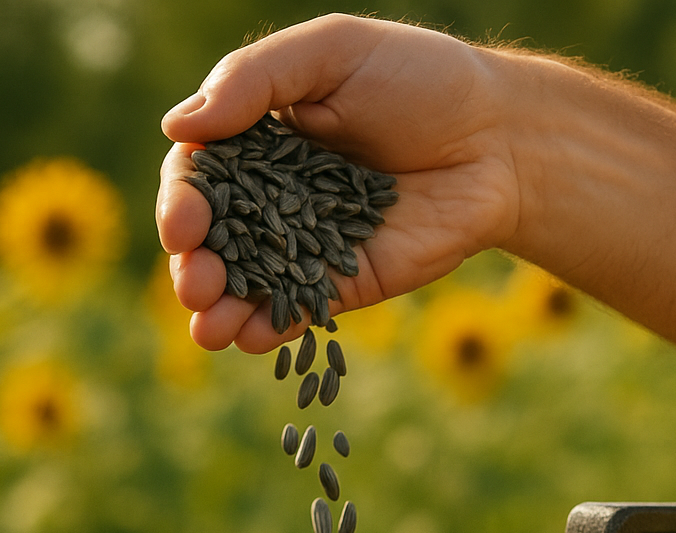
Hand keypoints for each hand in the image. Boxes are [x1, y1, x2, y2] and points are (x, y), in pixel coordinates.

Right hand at [156, 15, 519, 351]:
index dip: (182, 201)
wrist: (498, 140)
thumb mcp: (332, 52)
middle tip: (194, 280)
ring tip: (208, 324)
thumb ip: (254, 81)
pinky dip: (267, 327)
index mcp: (256, 138)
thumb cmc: (418, 80)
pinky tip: (249, 336)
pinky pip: (293, 311)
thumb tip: (177, 126)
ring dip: (217, 310)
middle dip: (193, 266)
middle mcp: (271, 197)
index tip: (184, 223)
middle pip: (211, 239)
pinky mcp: (341, 285)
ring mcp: (304, 246)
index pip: (199, 175)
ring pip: (244, 284)